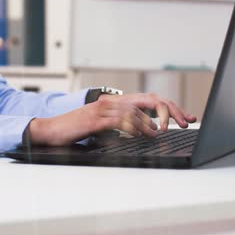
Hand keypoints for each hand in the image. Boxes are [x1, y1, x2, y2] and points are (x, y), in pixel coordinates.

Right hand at [25, 93, 196, 146]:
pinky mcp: (95, 120)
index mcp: (114, 102)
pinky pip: (120, 121)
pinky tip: (141, 134)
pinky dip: (134, 127)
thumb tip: (142, 130)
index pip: (147, 101)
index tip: (184, 118)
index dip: (168, 108)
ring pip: (135, 111)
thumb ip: (119, 124)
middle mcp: (110, 102)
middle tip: (182, 123)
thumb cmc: (74, 130)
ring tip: (159, 133)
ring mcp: (102, 109)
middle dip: (168, 112)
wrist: (49, 130)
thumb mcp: (100, 125)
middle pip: (147, 102)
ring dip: (151, 123)